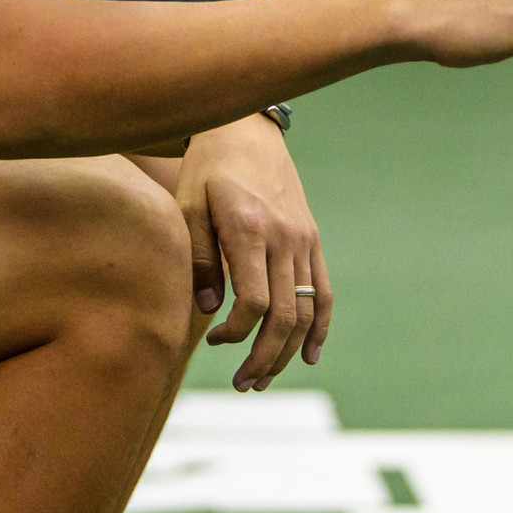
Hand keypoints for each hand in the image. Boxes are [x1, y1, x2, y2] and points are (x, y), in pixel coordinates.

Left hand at [178, 114, 332, 390]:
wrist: (245, 129)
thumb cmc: (208, 168)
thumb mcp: (188, 205)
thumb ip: (198, 259)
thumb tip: (206, 311)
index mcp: (250, 230)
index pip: (253, 302)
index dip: (236, 333)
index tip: (214, 338)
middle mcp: (284, 238)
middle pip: (285, 316)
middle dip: (264, 358)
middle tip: (243, 383)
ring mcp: (303, 240)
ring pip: (307, 310)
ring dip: (288, 352)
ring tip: (263, 378)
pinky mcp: (312, 239)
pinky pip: (324, 291)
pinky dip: (321, 327)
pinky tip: (310, 355)